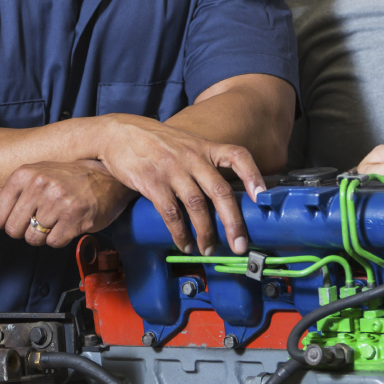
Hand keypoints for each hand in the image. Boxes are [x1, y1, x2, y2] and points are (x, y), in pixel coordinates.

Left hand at [0, 162, 135, 248]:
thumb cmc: (68, 178)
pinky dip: (59, 238)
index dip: (5, 222)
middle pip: (13, 230)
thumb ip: (7, 193)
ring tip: (56, 220)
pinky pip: (53, 243)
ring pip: (33, 238)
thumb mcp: (35, 175)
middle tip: (41, 219)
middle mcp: (40, 185)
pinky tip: (68, 224)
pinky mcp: (75, 218)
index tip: (18, 217)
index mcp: (24, 174)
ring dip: (43, 235)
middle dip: (25, 230)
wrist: (107, 177)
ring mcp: (58, 202)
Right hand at [95, 115, 261, 254]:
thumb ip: (204, 163)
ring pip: (197, 206)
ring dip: (205, 233)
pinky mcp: (152, 182)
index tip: (264, 197)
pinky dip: (180, 233)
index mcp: (204, 147)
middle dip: (233, 222)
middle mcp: (192, 157)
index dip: (254, 176)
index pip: (237, 156)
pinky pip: (171, 213)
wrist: (119, 133)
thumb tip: (226, 194)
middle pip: (220, 191)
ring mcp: (172, 169)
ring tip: (208, 249)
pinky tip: (184, 244)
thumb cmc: (155, 142)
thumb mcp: (185, 143)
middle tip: (240, 245)